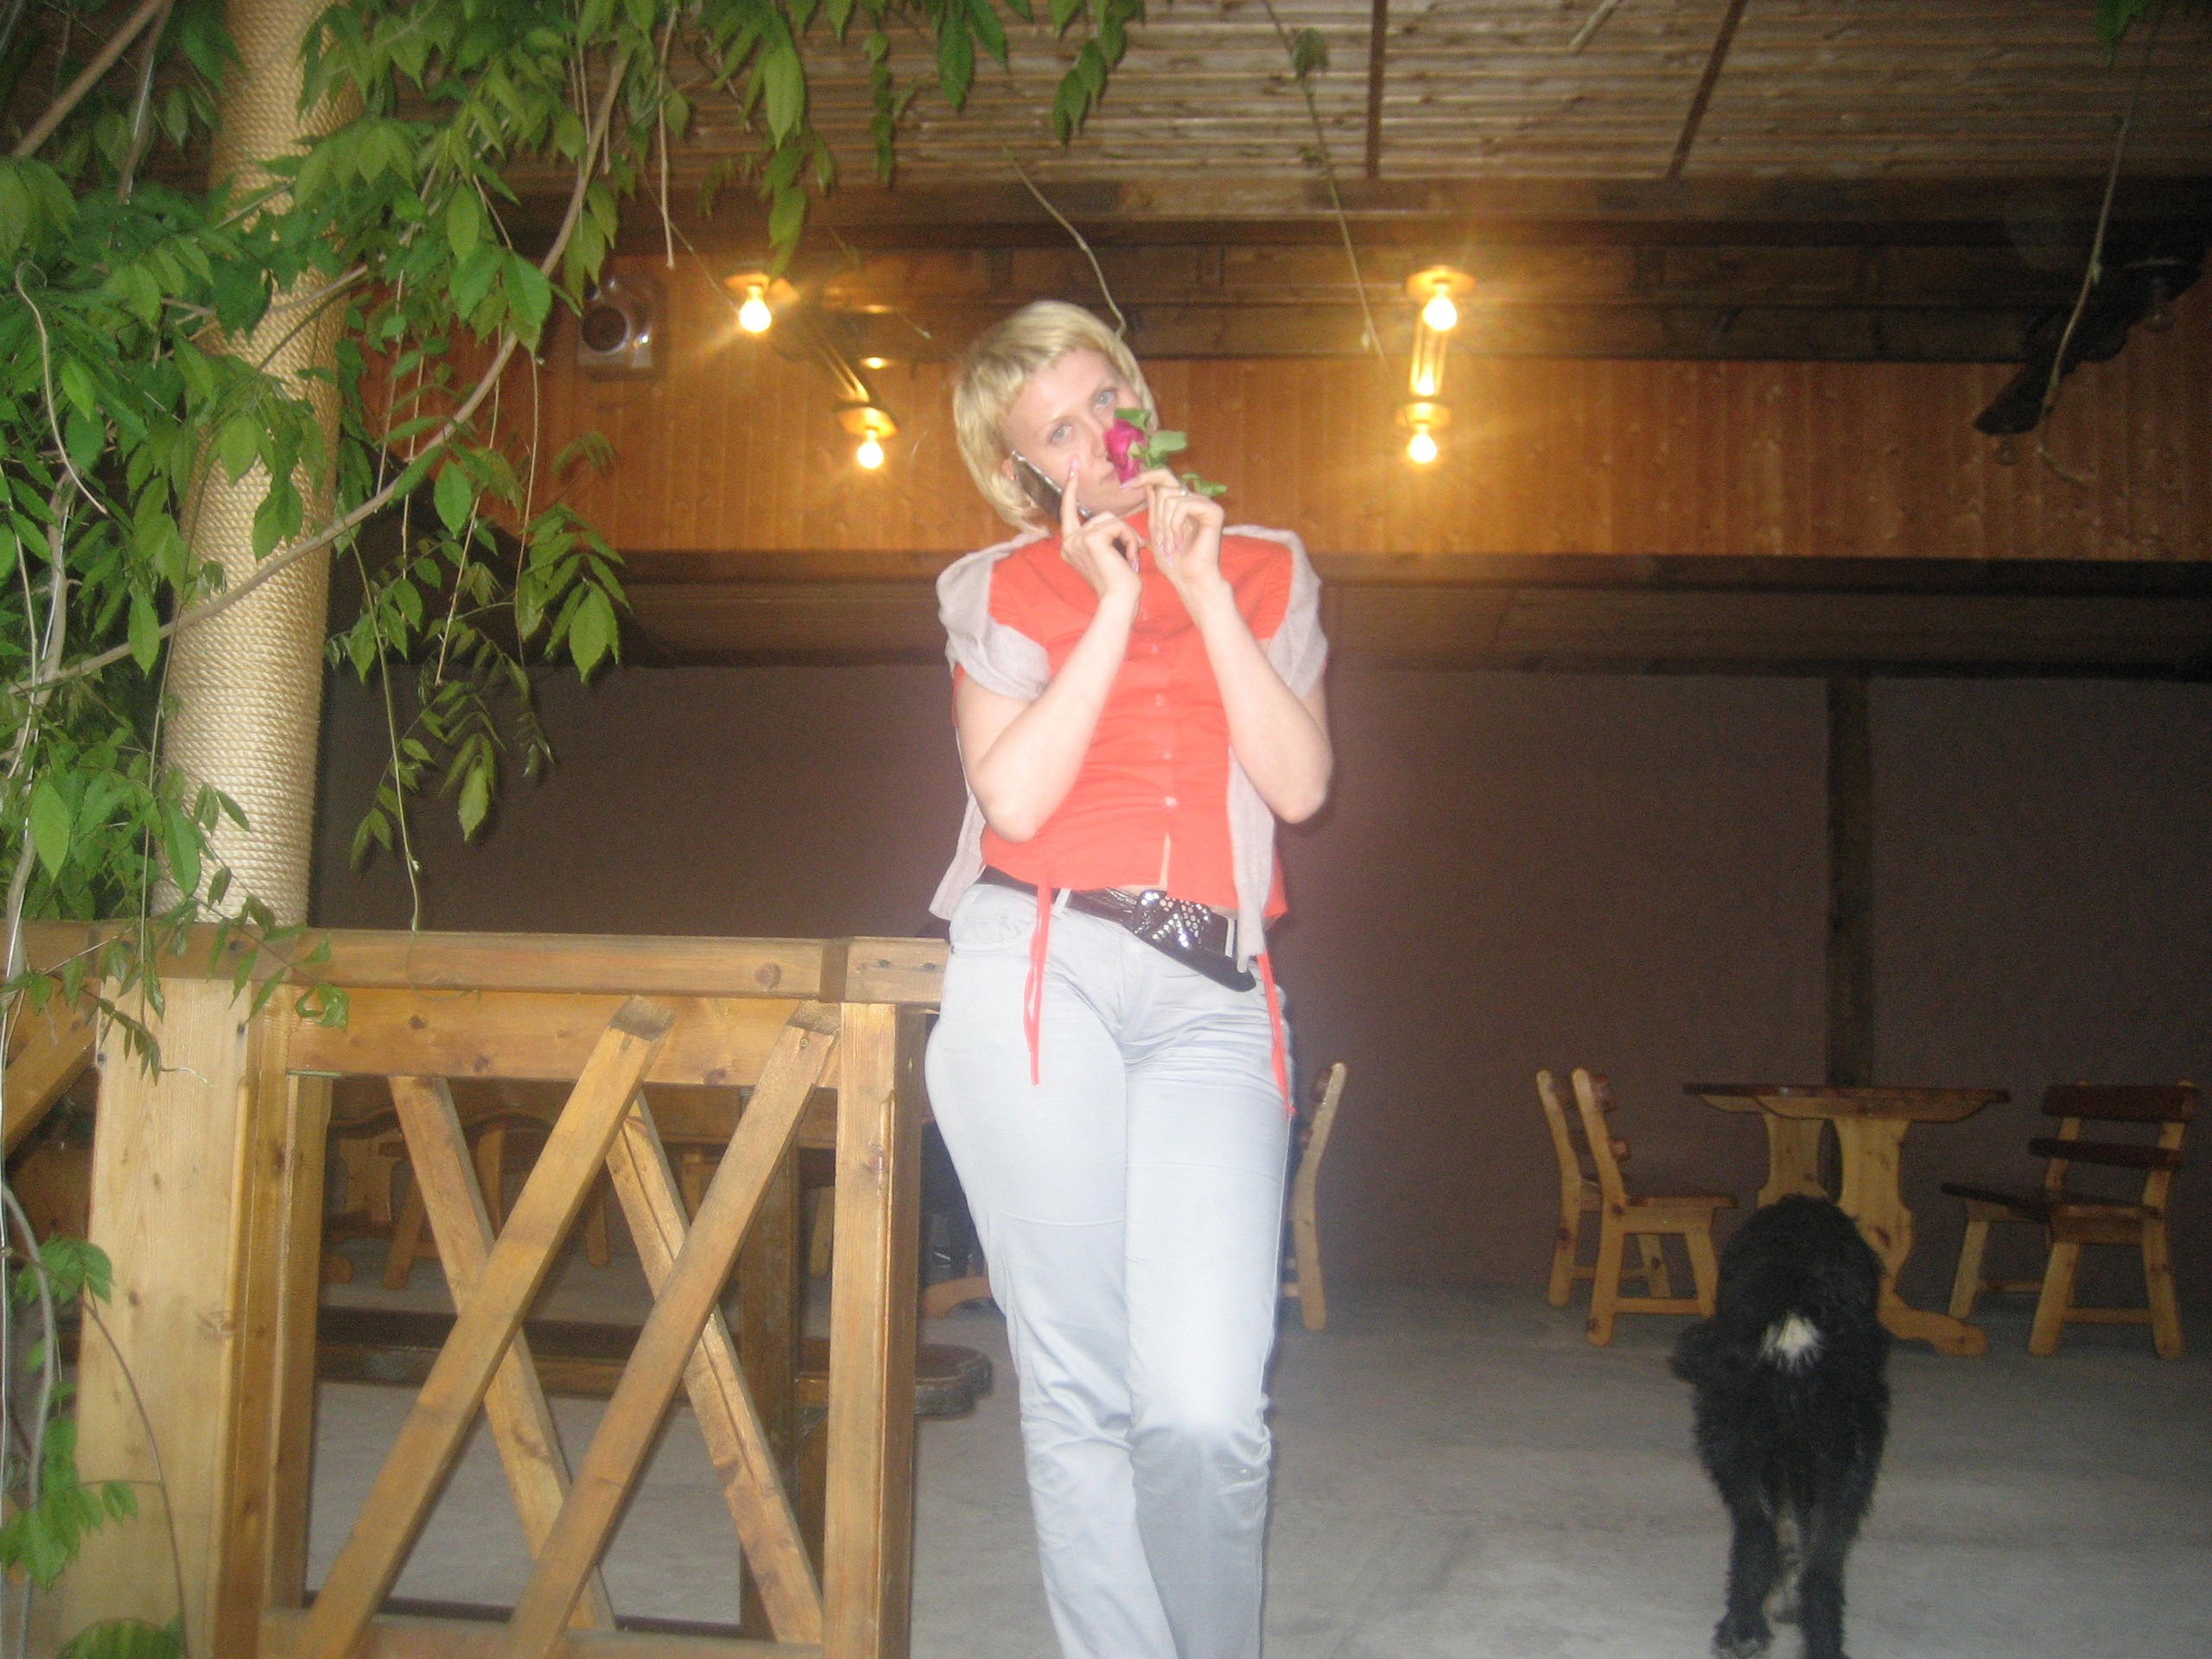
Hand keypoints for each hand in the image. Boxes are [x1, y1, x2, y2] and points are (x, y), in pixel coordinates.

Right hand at [1056, 460, 1142, 604]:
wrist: (1119, 601)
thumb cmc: (1119, 583)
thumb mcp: (1108, 555)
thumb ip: (1105, 537)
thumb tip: (1117, 523)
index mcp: (1070, 546)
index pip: (1067, 510)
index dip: (1070, 488)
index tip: (1073, 465)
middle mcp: (1068, 542)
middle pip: (1101, 515)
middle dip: (1123, 530)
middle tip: (1132, 553)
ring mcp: (1078, 539)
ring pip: (1111, 519)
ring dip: (1128, 536)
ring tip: (1130, 558)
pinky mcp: (1091, 538)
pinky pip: (1118, 525)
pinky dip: (1130, 539)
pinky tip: (1129, 558)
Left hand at [1139, 468, 1225, 606]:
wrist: (1189, 580)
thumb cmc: (1173, 561)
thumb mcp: (1156, 530)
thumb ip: (1154, 506)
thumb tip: (1145, 482)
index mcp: (1182, 502)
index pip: (1163, 476)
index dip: (1144, 476)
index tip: (1126, 486)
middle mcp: (1195, 499)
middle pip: (1165, 483)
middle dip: (1156, 514)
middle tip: (1159, 539)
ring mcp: (1206, 504)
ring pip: (1171, 497)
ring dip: (1165, 525)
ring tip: (1171, 544)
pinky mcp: (1214, 511)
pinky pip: (1183, 505)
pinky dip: (1176, 524)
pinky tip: (1180, 541)